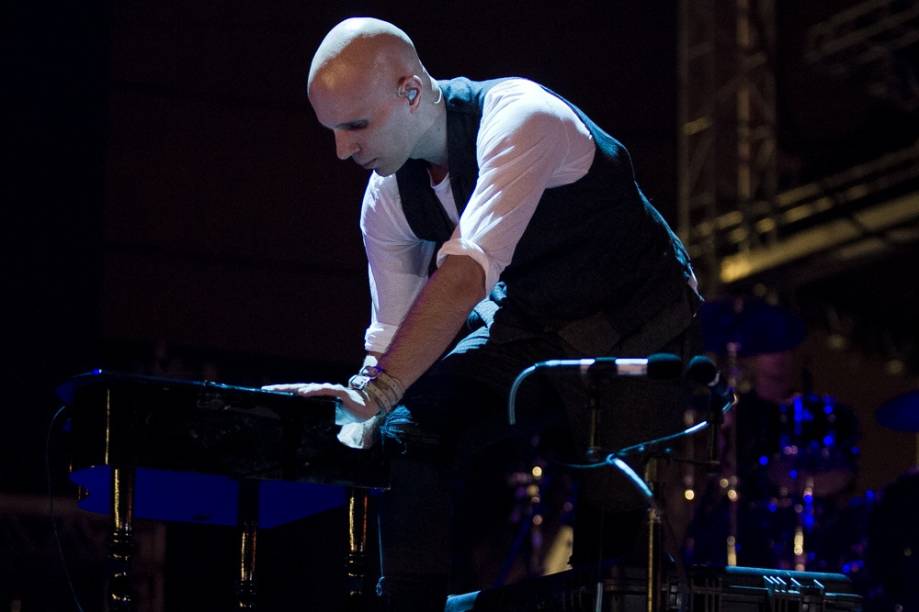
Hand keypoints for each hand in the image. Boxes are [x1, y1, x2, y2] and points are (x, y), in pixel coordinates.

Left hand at [261, 382, 377, 420]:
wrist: (369, 407)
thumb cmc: (349, 410)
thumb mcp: (330, 415)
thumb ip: (318, 416)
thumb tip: (304, 425)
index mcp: (319, 396)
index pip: (298, 392)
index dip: (284, 392)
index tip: (269, 392)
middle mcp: (322, 390)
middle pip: (300, 387)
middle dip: (284, 388)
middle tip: (269, 388)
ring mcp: (330, 389)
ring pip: (310, 387)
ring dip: (296, 388)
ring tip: (284, 391)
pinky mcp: (339, 392)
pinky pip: (325, 390)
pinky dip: (314, 391)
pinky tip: (304, 393)